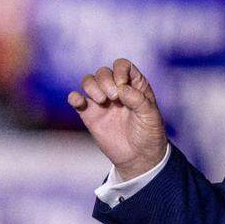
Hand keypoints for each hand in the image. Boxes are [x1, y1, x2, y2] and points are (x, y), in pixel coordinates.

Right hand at [69, 58, 166, 179]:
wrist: (139, 157)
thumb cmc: (149, 134)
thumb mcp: (150, 116)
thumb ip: (138, 99)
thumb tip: (121, 88)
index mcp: (134, 86)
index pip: (122, 66)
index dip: (120, 71)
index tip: (122, 86)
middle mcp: (117, 90)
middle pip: (103, 72)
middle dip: (106, 81)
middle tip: (114, 98)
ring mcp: (102, 102)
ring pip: (89, 81)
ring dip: (92, 87)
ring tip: (102, 102)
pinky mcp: (90, 115)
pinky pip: (76, 100)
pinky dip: (74, 97)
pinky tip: (79, 102)